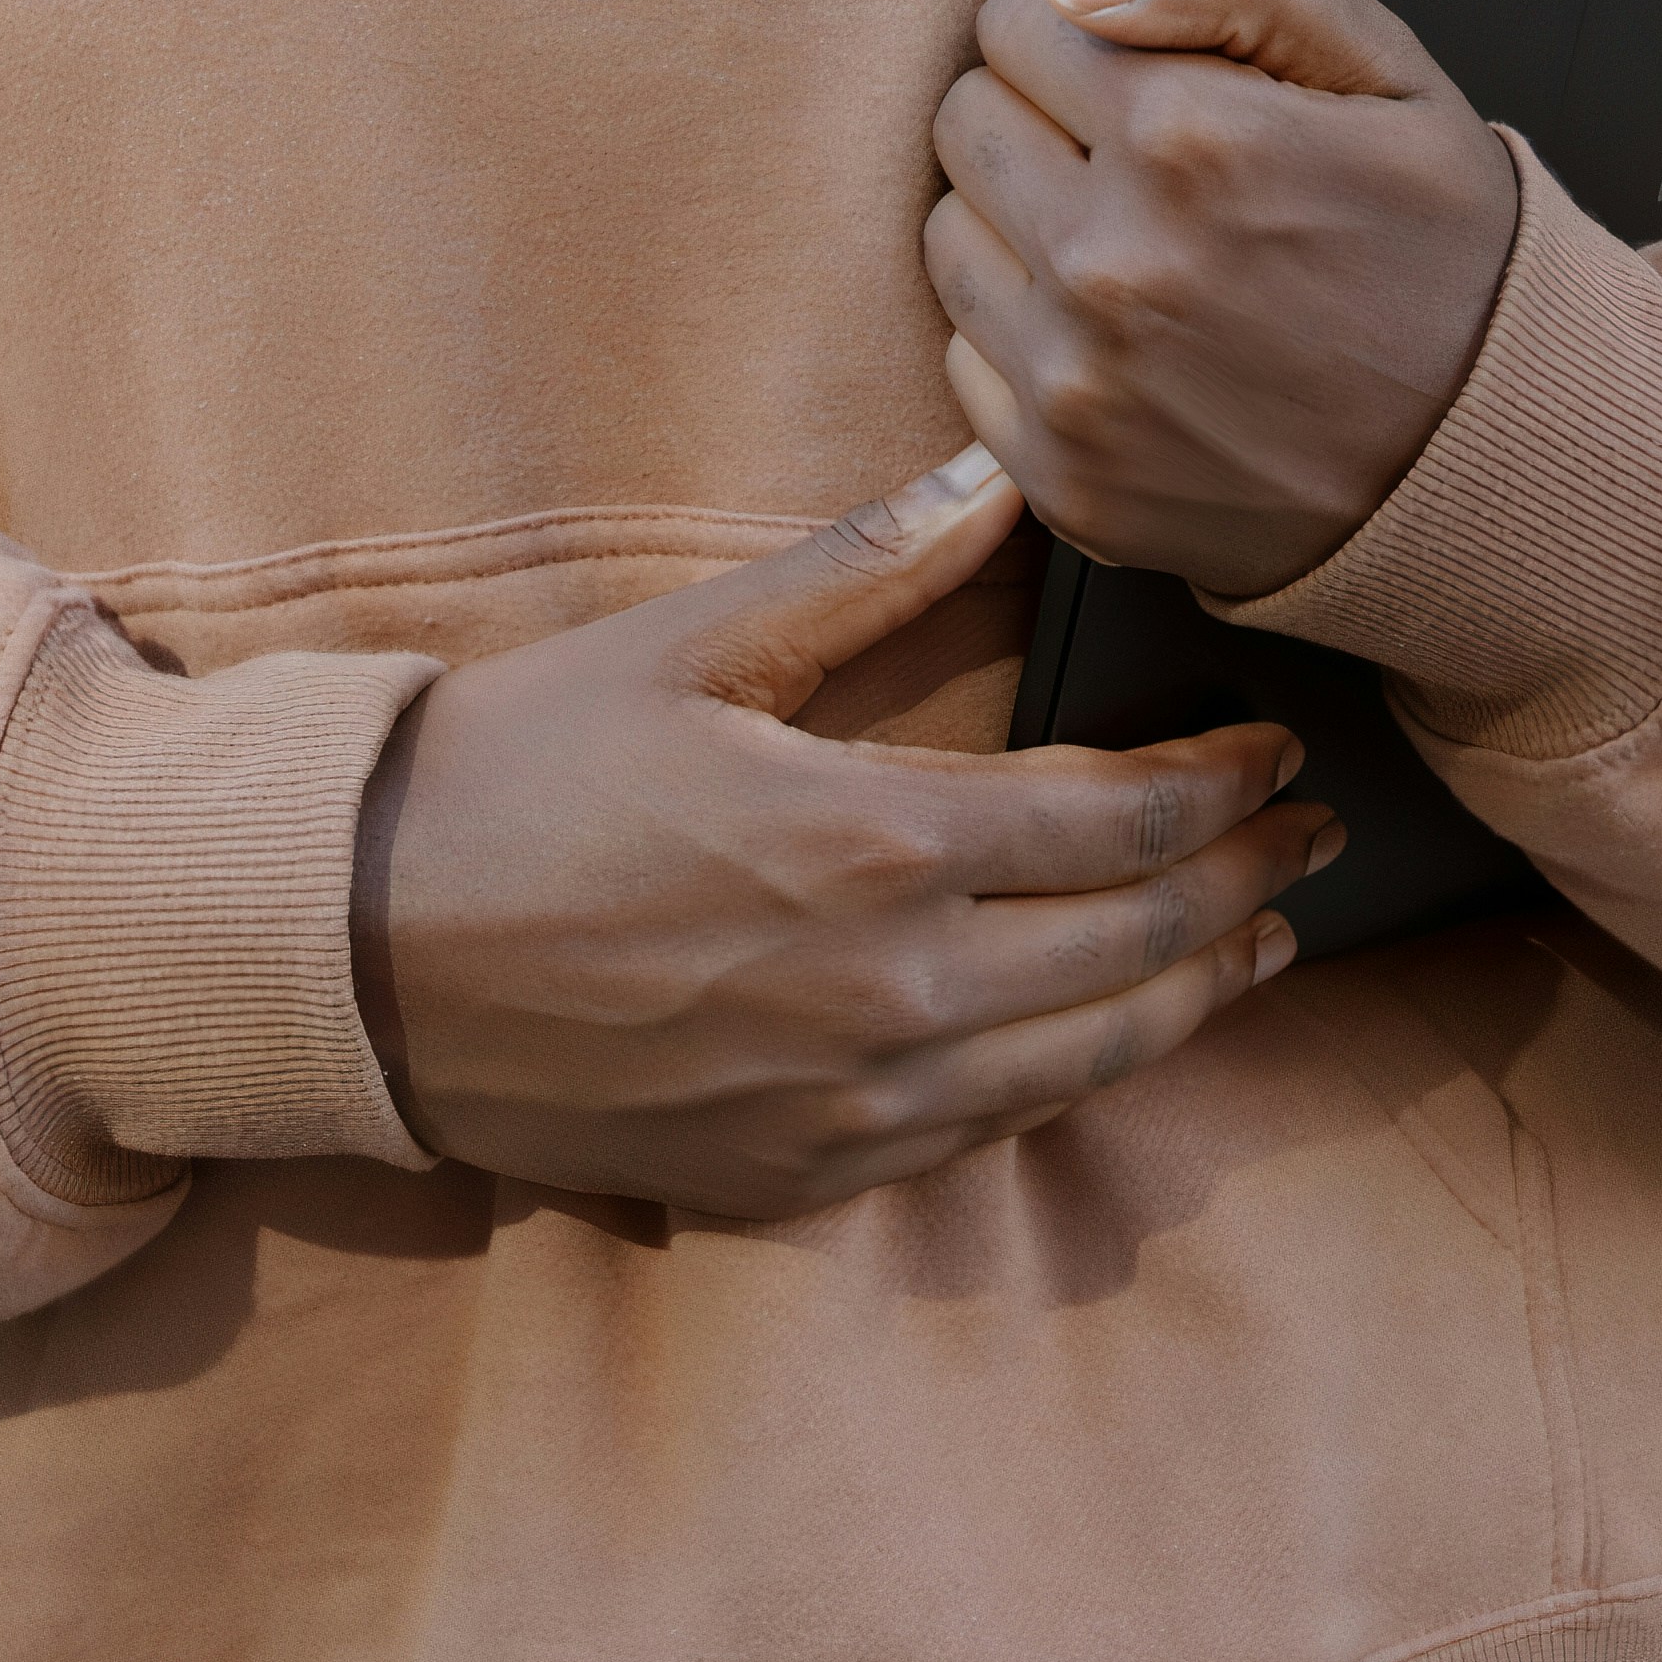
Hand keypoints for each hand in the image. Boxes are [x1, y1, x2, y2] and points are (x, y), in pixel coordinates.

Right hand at [354, 447, 1342, 1217]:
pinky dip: (1071, 1079)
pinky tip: (1101, 1036)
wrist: (351, 957)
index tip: (1279, 747)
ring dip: (1191, 994)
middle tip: (1310, 836)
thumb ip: (864, 570)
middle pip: (1137, 946)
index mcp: (873, 841)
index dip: (1223, 784)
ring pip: (1086, 1060)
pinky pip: (985, 1138)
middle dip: (1245, 882)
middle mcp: (888, 992)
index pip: (1120, 823)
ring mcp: (848, 1103)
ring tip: (1257, 939)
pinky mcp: (798, 1177)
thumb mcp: (687, 645)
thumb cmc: (513, 773)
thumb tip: (1002, 484)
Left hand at [921, 0, 1519, 604]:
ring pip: (950, 236)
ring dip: (1022, 226)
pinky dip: (1029, 339)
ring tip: (1137, 250)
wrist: (1489, 459)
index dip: (1081, 35)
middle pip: (965, 120)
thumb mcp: (1385, 69)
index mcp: (1189, 137)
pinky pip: (965, 356)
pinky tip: (1130, 341)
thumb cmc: (1441, 253)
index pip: (1012, 22)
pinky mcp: (1060, 473)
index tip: (1141, 76)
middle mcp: (1114, 260)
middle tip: (1140, 164)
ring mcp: (1079, 379)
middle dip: (1041, 118)